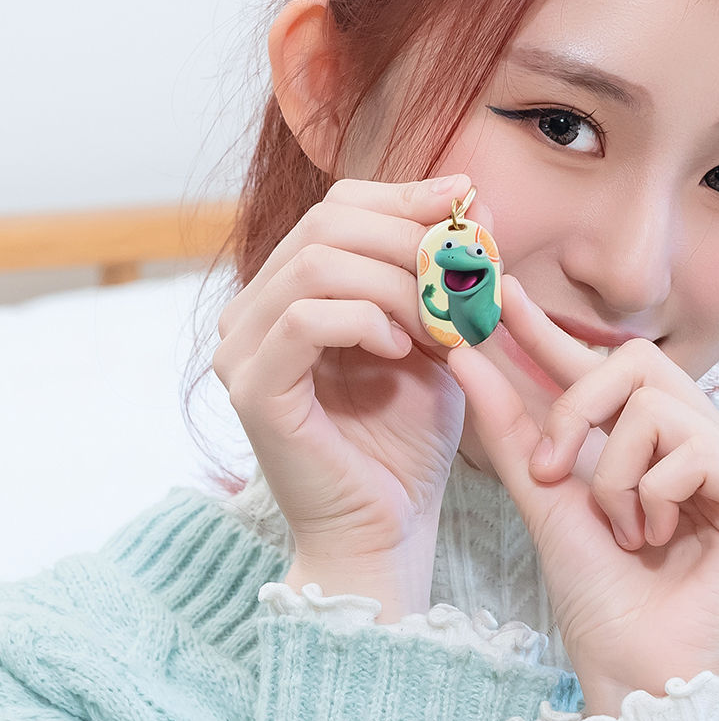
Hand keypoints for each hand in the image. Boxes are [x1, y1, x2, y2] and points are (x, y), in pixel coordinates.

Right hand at [213, 174, 478, 619]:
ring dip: (395, 284)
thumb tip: (472, 195)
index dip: (402, 196)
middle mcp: (254, 309)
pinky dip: (364, 320)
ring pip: (317, 264)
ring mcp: (243, 348)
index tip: (465, 200)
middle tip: (464, 277)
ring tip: (438, 325)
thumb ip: (447, 269)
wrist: (389, 524)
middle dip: (409, 239)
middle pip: (325, 222)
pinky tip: (400, 347)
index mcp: (292, 289)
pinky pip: (303, 318)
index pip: (336, 207)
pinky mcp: (252, 389)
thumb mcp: (439, 335)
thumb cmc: (411, 434)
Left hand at [450, 276, 718, 715]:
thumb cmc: (594, 587)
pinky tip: (659, 539)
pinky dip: (653, 496)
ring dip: (615, 474)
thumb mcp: (543, 491)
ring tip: (624, 528)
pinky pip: (694, 449)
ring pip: (656, 407)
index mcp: (654, 439)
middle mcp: (703, 438)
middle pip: (637, 362)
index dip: (555, 331)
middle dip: (578, 409)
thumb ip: (511, 424)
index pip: (606, 366)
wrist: (629, 665)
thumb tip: (465, 355)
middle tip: (552, 468)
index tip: (504, 295)